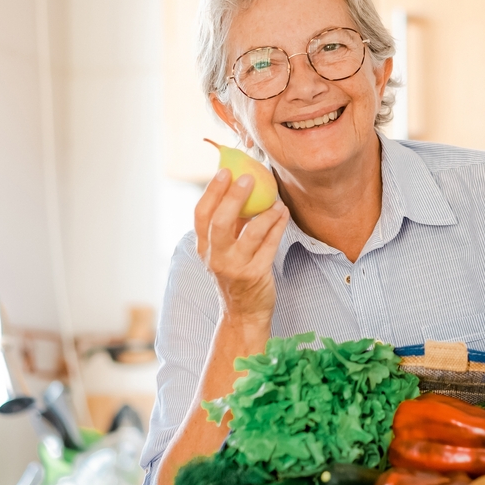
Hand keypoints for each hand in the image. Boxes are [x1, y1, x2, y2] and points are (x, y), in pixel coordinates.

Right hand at [194, 168, 289, 320]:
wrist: (244, 313)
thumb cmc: (236, 274)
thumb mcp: (224, 251)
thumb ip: (229, 224)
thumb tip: (240, 188)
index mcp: (204, 247)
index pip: (201, 215)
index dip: (211, 191)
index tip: (224, 171)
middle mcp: (216, 257)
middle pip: (220, 221)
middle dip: (234, 197)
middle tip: (248, 178)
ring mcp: (235, 267)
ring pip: (250, 233)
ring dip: (265, 212)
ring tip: (276, 200)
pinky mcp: (256, 274)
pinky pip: (270, 244)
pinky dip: (277, 226)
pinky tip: (283, 214)